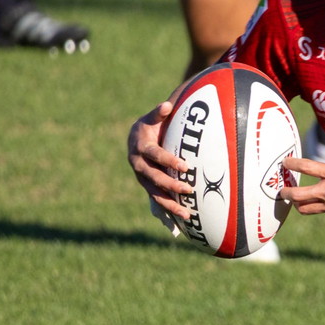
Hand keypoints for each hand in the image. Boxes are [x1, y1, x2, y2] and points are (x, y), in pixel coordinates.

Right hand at [127, 101, 192, 222]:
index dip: (168, 161)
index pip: (155, 155)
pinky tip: (181, 220)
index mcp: (140, 148)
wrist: (136, 138)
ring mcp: (142, 177)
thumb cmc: (150, 126)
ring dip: (170, 204)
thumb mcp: (152, 118)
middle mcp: (138, 164)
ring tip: (186, 214)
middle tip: (189, 189)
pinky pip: (156, 200)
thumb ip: (159, 113)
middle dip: (171, 184)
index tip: (184, 166)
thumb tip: (166, 105)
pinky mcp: (147, 186)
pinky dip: (167, 210)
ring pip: (154, 193)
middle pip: (154, 177)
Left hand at [281, 123, 324, 221]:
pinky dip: (319, 207)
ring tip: (296, 200)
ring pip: (306, 209)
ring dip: (298, 204)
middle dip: (285, 192)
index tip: (285, 163)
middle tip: (281, 189)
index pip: (305, 167)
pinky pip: (323, 212)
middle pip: (297, 195)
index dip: (291, 163)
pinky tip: (322, 202)